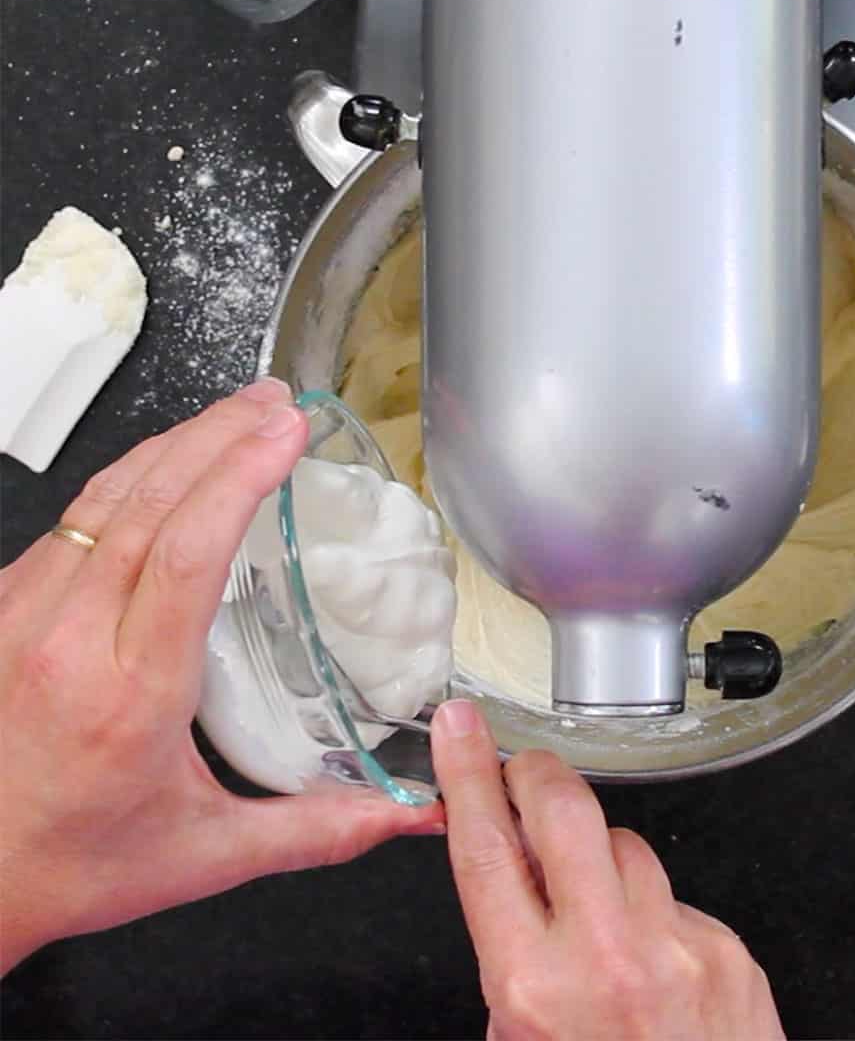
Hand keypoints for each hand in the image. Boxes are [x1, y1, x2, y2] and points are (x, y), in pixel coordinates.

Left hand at [0, 381, 442, 973]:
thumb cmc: (77, 860)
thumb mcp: (205, 856)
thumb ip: (317, 830)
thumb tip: (409, 815)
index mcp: (130, 691)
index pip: (184, 553)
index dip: (240, 478)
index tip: (288, 431)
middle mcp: (70, 636)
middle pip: (148, 500)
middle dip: (222, 436)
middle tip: (281, 401)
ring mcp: (28, 611)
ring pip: (107, 495)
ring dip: (180, 441)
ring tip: (242, 409)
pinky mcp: (10, 603)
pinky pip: (80, 514)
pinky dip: (137, 471)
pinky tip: (175, 458)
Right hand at [431, 701, 783, 1040]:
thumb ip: (508, 956)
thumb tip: (511, 868)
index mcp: (532, 988)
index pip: (487, 847)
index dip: (468, 773)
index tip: (460, 729)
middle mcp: (607, 957)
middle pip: (565, 806)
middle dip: (536, 773)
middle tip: (523, 774)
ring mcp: (678, 948)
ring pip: (625, 844)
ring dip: (600, 860)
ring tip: (598, 918)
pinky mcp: (728, 952)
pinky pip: (674, 897)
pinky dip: (653, 914)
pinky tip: (654, 968)